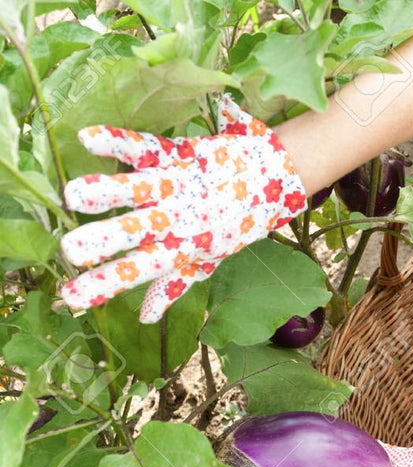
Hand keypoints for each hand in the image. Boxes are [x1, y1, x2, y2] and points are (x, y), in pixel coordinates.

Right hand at [59, 97, 306, 322]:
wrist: (277, 179)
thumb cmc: (234, 223)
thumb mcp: (208, 259)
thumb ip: (173, 284)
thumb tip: (145, 318)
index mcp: (183, 245)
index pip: (141, 268)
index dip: (107, 283)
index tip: (71, 298)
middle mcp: (178, 217)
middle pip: (138, 231)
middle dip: (105, 241)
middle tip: (71, 251)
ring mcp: (178, 185)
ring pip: (139, 189)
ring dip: (108, 191)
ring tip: (75, 195)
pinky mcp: (179, 154)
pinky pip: (145, 147)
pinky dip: (118, 142)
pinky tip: (86, 138)